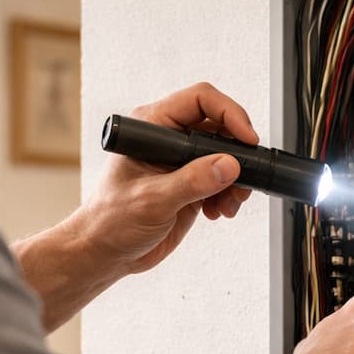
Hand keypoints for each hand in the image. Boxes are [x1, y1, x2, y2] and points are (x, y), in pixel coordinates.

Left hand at [76, 82, 259, 276]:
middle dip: (237, 152)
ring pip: (225, 155)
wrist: (107, 252)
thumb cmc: (110, 221)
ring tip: (229, 202)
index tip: (246, 138)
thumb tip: (228, 165)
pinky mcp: (191, 184)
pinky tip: (218, 211)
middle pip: (218, 126)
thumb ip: (192, 182)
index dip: (228, 113)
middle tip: (243, 176)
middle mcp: (168, 140)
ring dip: (236, 179)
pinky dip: (229, 194)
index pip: (199, 100)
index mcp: (151, 128)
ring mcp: (181, 162)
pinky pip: (223, 179)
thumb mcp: (153, 200)